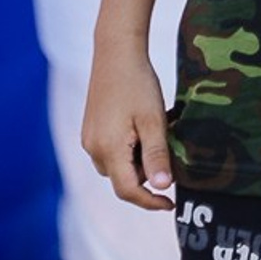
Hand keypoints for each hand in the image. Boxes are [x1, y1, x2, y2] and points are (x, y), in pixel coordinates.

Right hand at [82, 43, 175, 208]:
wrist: (116, 55)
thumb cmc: (138, 86)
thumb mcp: (154, 121)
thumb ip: (157, 155)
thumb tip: (161, 187)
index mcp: (108, 150)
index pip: (128, 190)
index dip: (150, 202)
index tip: (171, 204)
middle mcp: (93, 149)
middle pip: (124, 179)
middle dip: (148, 174)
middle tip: (169, 149)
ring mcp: (90, 139)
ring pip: (119, 166)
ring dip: (140, 160)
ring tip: (159, 134)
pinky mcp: (92, 130)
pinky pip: (112, 151)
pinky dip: (131, 148)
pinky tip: (145, 127)